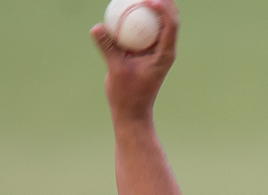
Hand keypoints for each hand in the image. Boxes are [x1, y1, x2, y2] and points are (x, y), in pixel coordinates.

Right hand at [90, 0, 179, 122]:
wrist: (132, 111)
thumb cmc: (127, 94)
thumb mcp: (115, 70)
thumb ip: (108, 47)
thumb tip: (97, 27)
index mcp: (164, 54)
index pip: (170, 25)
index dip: (162, 8)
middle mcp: (165, 50)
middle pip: (170, 19)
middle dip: (162, 2)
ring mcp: (157, 51)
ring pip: (161, 23)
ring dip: (153, 8)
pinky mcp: (148, 53)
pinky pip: (146, 30)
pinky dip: (139, 19)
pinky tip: (126, 9)